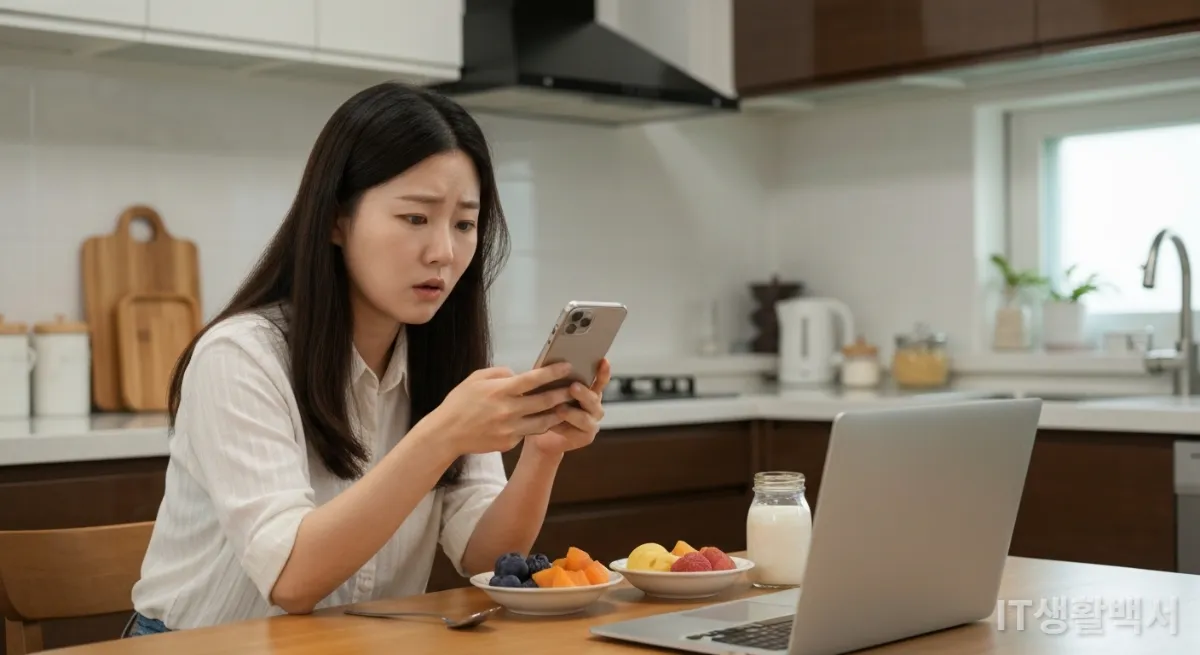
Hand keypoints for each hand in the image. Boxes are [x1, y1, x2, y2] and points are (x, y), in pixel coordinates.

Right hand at [429, 362, 575, 455]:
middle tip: (575, 389)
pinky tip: (544, 420)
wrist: (446, 434)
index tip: (567, 366)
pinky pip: (528, 433)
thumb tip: (518, 374)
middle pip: (544, 402)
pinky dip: (536, 426)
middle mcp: (508, 410)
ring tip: (566, 407)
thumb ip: (500, 373)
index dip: (552, 373)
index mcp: (500, 391)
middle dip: (563, 394)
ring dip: (557, 414)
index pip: (533, 379)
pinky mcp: (509, 443)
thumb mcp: (476, 379)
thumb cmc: (460, 403)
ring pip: (543, 422)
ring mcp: (509, 429)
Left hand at [525, 358, 610, 456]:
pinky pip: (575, 432)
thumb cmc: (544, 404)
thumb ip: (555, 379)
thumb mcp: (549, 389)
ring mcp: (592, 423)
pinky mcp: (586, 437)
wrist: (538, 430)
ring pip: (585, 418)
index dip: (603, 371)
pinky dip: (562, 427)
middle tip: (573, 387)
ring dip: (572, 413)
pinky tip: (551, 424)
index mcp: (590, 391)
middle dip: (583, 393)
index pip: (600, 380)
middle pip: (593, 399)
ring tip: (559, 409)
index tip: (603, 360)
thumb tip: (550, 365)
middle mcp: (595, 406)